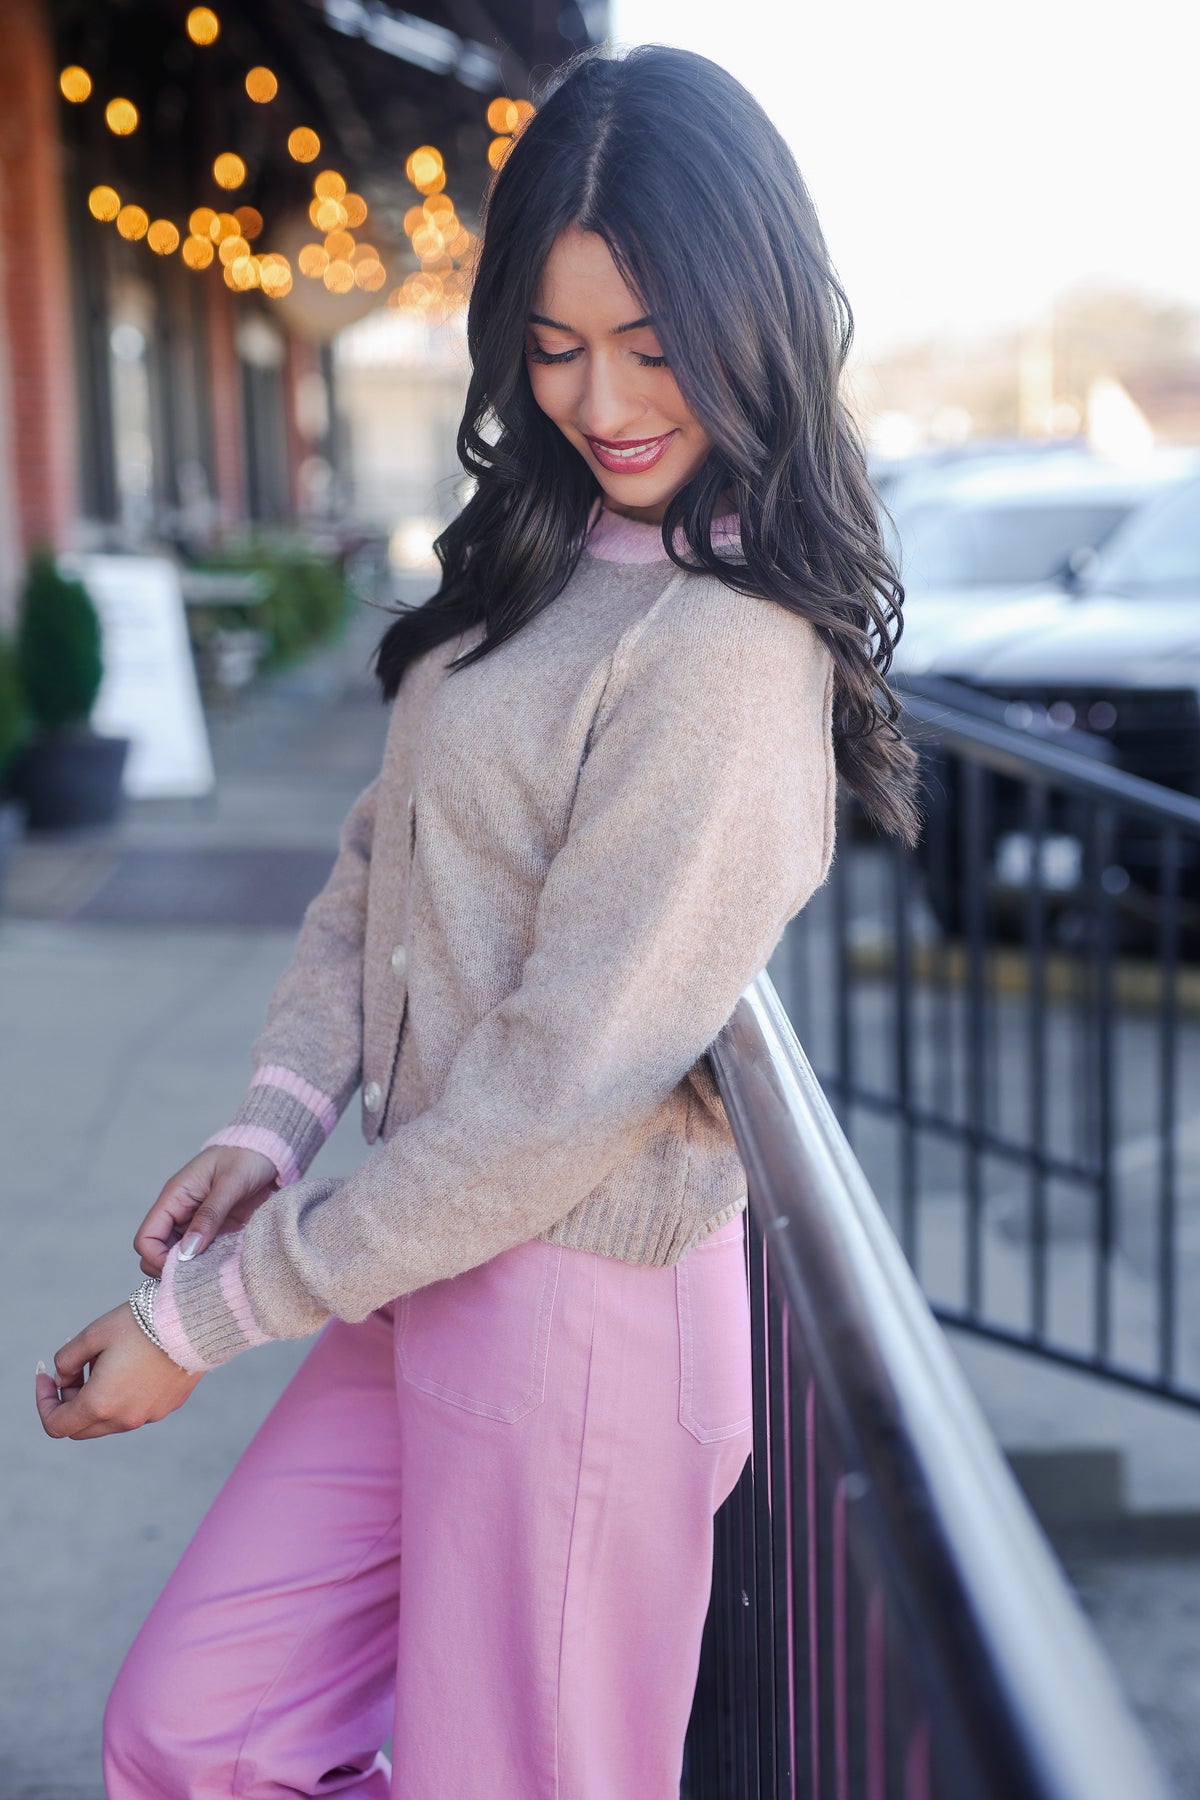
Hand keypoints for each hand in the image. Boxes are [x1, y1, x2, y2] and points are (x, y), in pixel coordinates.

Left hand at [34, 1305, 203, 1440]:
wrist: (195, 1321)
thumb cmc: (141, 1324)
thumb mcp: (93, 1334)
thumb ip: (66, 1359)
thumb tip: (62, 1377)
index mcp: (100, 1404)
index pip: (56, 1425)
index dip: (43, 1403)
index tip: (46, 1377)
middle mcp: (124, 1418)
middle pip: (82, 1426)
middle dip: (70, 1400)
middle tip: (75, 1368)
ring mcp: (149, 1415)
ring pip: (109, 1419)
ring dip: (97, 1398)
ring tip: (107, 1360)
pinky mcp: (168, 1406)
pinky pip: (135, 1409)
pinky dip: (123, 1396)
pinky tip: (132, 1364)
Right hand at [134, 1145, 279, 1275]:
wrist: (270, 1150)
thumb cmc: (247, 1157)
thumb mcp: (230, 1183)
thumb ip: (209, 1215)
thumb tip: (187, 1252)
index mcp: (174, 1198)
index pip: (146, 1238)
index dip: (155, 1258)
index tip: (181, 1270)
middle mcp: (180, 1213)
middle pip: (157, 1253)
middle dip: (171, 1269)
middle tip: (198, 1278)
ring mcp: (197, 1223)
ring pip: (180, 1257)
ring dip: (191, 1269)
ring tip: (214, 1275)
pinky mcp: (216, 1230)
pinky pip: (203, 1254)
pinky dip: (208, 1264)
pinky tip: (224, 1267)